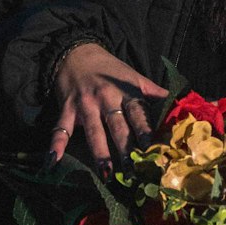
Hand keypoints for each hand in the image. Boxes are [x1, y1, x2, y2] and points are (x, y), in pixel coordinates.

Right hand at [49, 43, 167, 175]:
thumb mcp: (133, 76)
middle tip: (132, 170)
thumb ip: (150, 90)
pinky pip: (61, 128)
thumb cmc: (110, 68)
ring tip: (105, 172)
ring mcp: (85, 104)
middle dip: (125, 149)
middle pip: (117, 126)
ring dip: (99, 152)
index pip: (138, 113)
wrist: (78, 52)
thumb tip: (173, 98)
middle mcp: (106, 98)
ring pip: (93, 131)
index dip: (145, 130)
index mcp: (126, 92)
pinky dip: (55, 144)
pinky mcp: (66, 108)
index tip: (151, 148)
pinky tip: (52, 161)